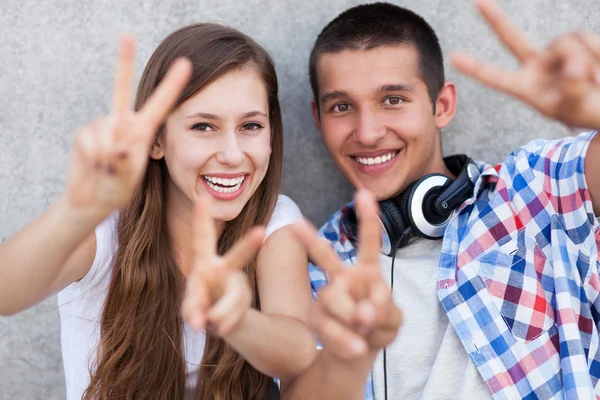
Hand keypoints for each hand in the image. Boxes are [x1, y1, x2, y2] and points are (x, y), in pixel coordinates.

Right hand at [65, 34, 191, 214]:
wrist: (92, 200)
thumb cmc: (118, 189)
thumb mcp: (130, 179)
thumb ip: (127, 163)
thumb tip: (118, 147)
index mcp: (143, 131)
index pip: (160, 105)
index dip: (172, 85)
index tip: (186, 63)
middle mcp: (122, 123)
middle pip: (121, 88)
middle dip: (124, 61)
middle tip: (127, 34)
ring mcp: (103, 126)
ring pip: (104, 133)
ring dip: (106, 159)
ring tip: (108, 171)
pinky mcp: (84, 133)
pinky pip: (90, 142)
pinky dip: (94, 160)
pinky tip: (95, 167)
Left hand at [181, 193, 264, 335]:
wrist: (223, 322)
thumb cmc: (201, 305)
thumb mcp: (190, 307)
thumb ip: (192, 312)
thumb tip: (202, 324)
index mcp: (206, 263)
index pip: (203, 238)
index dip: (202, 219)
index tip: (203, 198)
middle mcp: (225, 269)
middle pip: (237, 257)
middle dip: (248, 246)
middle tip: (261, 231)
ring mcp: (237, 285)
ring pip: (233, 297)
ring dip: (218, 314)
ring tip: (210, 324)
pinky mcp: (243, 302)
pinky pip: (233, 315)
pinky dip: (220, 325)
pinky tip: (218, 326)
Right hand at [293, 190, 402, 359]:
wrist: (358, 351)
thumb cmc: (378, 328)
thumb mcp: (393, 320)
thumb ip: (384, 311)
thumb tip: (363, 311)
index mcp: (367, 272)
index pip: (368, 242)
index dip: (367, 218)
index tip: (363, 193)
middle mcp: (343, 279)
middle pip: (326, 257)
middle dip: (310, 240)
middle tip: (294, 223)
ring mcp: (327, 297)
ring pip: (333, 298)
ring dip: (353, 316)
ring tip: (366, 326)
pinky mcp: (318, 318)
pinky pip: (330, 327)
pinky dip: (348, 340)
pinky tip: (358, 347)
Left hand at [451, 0, 599, 129]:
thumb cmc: (592, 113)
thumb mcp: (580, 109)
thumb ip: (575, 90)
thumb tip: (573, 67)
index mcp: (528, 89)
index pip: (497, 77)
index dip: (476, 67)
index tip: (453, 57)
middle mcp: (537, 66)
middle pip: (513, 39)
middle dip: (496, 19)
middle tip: (476, 1)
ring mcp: (556, 53)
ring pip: (565, 41)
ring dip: (585, 59)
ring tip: (596, 82)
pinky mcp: (577, 41)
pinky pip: (584, 38)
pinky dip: (597, 53)